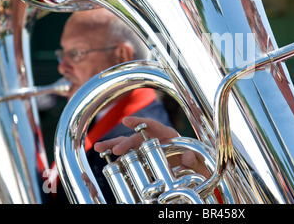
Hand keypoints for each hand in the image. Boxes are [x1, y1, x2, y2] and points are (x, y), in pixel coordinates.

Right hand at [94, 116, 210, 177]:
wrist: (193, 172)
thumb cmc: (194, 162)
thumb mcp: (197, 160)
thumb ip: (193, 158)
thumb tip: (188, 157)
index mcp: (167, 135)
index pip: (152, 125)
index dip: (139, 122)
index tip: (126, 121)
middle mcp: (154, 140)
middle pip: (136, 138)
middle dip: (123, 142)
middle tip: (114, 150)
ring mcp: (146, 151)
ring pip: (127, 147)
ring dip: (113, 146)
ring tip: (97, 148)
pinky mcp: (142, 162)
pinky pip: (128, 160)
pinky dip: (117, 160)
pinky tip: (107, 162)